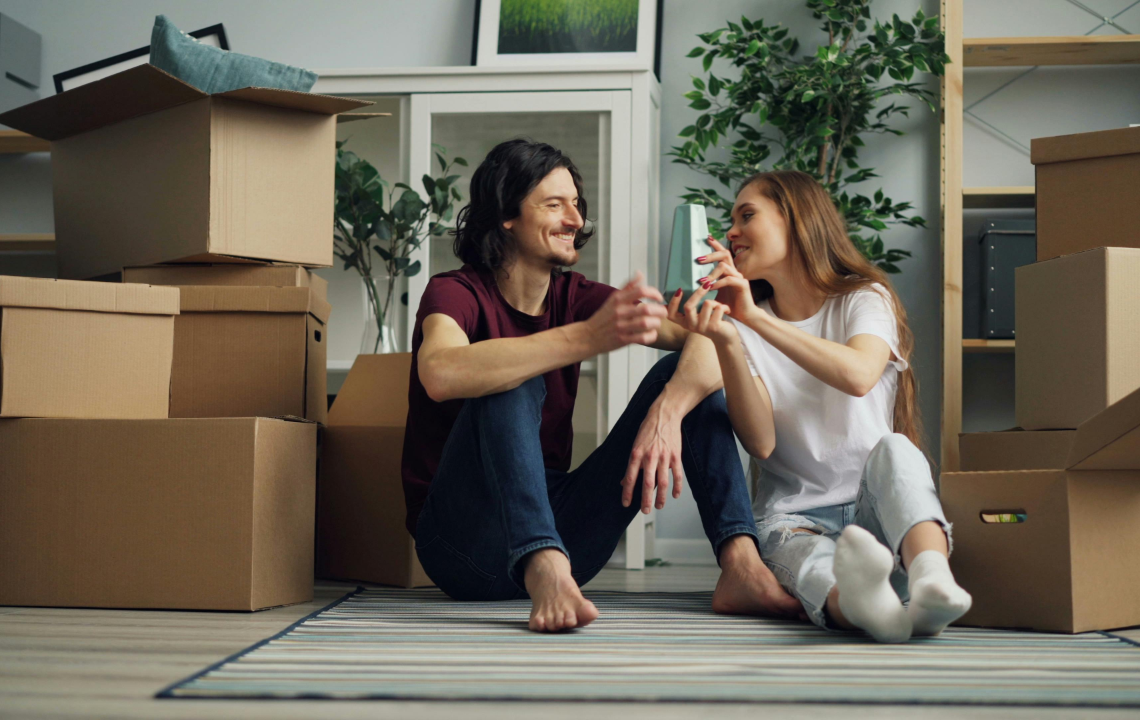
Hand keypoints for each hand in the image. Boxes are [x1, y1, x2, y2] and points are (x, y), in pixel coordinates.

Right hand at [586, 272, 666, 352]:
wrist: (587, 336)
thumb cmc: (603, 317)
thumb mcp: (613, 299)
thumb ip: (628, 287)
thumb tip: (640, 274)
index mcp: (618, 300)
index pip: (641, 291)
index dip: (654, 293)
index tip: (659, 298)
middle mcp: (619, 312)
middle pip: (646, 308)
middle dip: (660, 310)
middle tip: (662, 312)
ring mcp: (621, 326)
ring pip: (646, 323)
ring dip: (656, 323)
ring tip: (657, 323)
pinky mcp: (622, 340)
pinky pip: (642, 338)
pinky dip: (651, 335)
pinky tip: (651, 333)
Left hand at [622, 395, 683, 513]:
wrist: (665, 415)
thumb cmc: (648, 429)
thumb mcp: (635, 444)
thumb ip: (631, 464)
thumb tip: (623, 480)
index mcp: (636, 454)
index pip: (630, 477)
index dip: (627, 492)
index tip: (626, 503)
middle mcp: (650, 457)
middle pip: (647, 484)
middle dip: (645, 500)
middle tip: (644, 511)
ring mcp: (664, 457)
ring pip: (663, 483)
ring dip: (661, 498)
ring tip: (659, 506)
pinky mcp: (675, 456)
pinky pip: (677, 476)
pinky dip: (677, 488)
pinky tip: (674, 495)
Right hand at [666, 285, 737, 346]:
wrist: (726, 337)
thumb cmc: (711, 321)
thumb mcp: (698, 315)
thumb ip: (692, 305)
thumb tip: (684, 287)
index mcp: (684, 322)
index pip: (671, 314)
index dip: (673, 302)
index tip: (679, 290)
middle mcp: (690, 325)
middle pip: (688, 306)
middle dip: (698, 292)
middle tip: (706, 283)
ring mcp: (702, 327)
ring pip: (707, 304)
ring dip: (715, 301)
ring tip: (719, 306)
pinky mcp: (714, 327)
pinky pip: (718, 308)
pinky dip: (724, 306)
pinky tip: (726, 311)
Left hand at [695, 235, 758, 322]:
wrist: (745, 316)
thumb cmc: (730, 305)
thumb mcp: (715, 293)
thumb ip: (707, 285)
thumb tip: (693, 280)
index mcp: (729, 271)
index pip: (723, 253)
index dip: (716, 245)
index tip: (706, 238)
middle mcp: (735, 271)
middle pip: (725, 254)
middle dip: (711, 254)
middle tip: (698, 259)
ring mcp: (740, 277)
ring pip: (725, 266)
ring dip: (711, 273)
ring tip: (701, 281)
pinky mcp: (743, 285)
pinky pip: (729, 279)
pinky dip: (718, 283)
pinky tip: (710, 288)